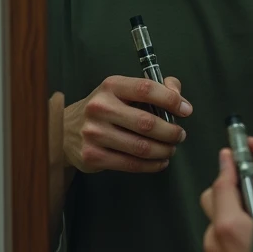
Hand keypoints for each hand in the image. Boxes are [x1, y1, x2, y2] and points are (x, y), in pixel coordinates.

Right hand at [63, 75, 191, 173]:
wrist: (66, 130)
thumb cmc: (105, 108)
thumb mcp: (123, 91)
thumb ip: (155, 87)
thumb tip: (179, 96)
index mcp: (111, 86)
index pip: (146, 89)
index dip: (171, 100)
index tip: (186, 110)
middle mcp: (100, 107)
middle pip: (147, 123)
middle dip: (171, 132)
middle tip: (180, 135)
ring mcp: (94, 133)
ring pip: (141, 147)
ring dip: (164, 150)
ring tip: (171, 149)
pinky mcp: (92, 156)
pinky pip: (130, 164)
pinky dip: (151, 165)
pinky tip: (160, 161)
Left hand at [200, 137, 252, 251]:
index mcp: (230, 229)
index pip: (223, 183)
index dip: (229, 163)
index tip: (232, 151)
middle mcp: (214, 245)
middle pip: (213, 199)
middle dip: (231, 189)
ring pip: (218, 224)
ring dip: (235, 217)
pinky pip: (219, 247)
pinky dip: (234, 239)